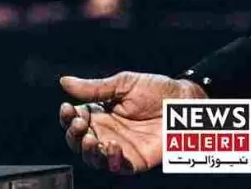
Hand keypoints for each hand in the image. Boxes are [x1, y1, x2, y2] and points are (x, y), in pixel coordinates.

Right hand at [58, 71, 206, 173]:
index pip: (74, 119)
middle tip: (78, 124)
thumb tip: (65, 82)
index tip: (68, 109)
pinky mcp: (136, 160)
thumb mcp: (123, 83)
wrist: (185, 104)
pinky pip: (117, 167)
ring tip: (90, 138)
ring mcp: (120, 147)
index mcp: (100, 113)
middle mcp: (107, 131)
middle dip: (72, 134)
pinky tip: (111, 146)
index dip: (67, 117)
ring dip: (86, 151)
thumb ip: (94, 87)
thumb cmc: (158, 90)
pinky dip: (109, 160)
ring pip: (92, 158)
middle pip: (78, 141)